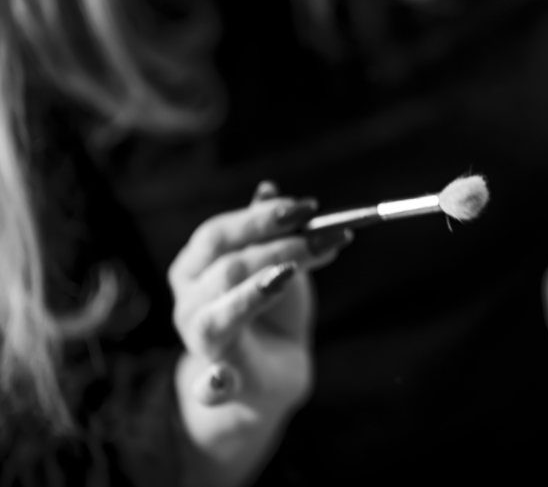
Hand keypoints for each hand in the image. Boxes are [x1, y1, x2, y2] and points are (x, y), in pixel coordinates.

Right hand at [169, 182, 351, 484]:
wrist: (268, 377)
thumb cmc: (267, 311)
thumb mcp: (275, 265)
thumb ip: (271, 233)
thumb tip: (269, 189)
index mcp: (195, 270)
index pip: (217, 235)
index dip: (260, 217)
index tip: (309, 207)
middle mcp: (189, 305)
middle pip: (226, 269)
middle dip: (280, 248)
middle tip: (327, 237)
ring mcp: (202, 348)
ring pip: (215, 318)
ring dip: (252, 295)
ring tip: (287, 275)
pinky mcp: (221, 388)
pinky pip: (208, 387)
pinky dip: (213, 383)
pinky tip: (222, 379)